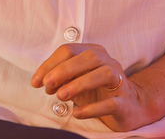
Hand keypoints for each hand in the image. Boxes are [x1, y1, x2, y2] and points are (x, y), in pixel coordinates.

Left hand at [32, 43, 152, 130]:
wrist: (128, 106)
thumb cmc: (97, 91)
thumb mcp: (78, 80)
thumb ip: (62, 77)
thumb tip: (42, 81)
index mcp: (95, 54)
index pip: (70, 50)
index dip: (50, 64)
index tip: (36, 82)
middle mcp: (109, 63)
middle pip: (90, 57)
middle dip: (65, 70)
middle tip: (47, 85)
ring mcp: (119, 82)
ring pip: (104, 74)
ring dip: (80, 84)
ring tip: (61, 96)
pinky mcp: (124, 102)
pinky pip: (112, 102)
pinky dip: (93, 108)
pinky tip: (77, 113)